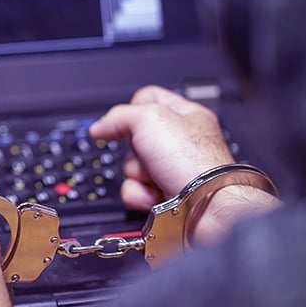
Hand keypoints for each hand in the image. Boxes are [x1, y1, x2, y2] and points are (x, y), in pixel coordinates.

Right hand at [90, 85, 234, 209]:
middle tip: (148, 152)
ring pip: (132, 167)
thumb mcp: (149, 119)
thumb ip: (119, 116)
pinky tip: (154, 195)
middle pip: (134, 138)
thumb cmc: (195, 161)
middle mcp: (180, 143)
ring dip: (137, 175)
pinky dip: (139, 194)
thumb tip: (100, 127)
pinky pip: (136, 190)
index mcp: (186, 116)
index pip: (148, 99)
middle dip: (135, 149)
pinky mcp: (164, 195)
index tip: (120, 121)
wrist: (206, 207)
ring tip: (155, 178)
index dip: (131, 109)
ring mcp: (172, 170)